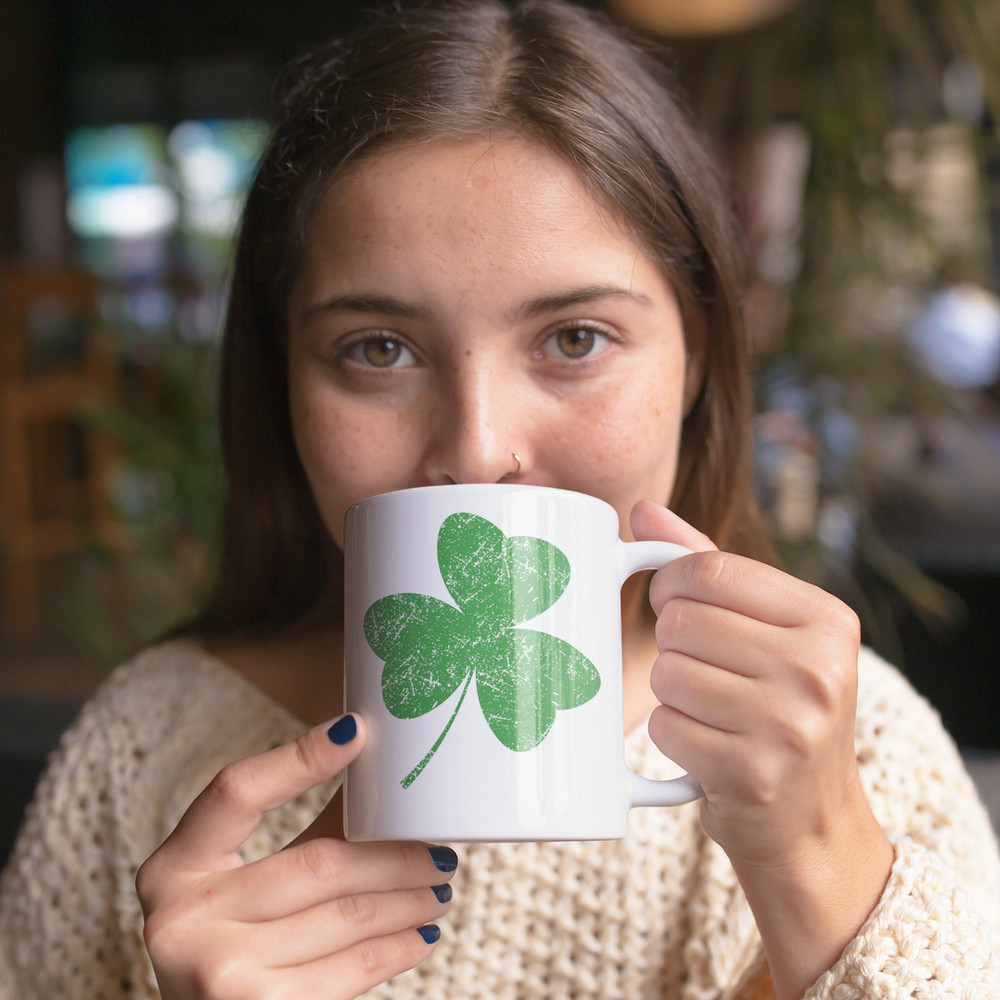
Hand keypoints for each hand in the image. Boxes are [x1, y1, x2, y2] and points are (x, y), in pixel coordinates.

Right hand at [136, 714, 455, 999]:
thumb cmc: (229, 946)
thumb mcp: (238, 887)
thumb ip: (304, 833)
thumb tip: (377, 775)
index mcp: (174, 867)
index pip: (237, 791)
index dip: (298, 758)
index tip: (358, 731)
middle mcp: (184, 919)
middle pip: (319, 862)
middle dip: (394, 854)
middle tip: (438, 848)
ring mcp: (221, 973)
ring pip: (347, 915)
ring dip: (408, 899)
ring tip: (439, 887)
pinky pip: (352, 969)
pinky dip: (397, 948)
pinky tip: (420, 935)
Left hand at [631, 500, 891, 998]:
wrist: (811, 820)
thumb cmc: (779, 706)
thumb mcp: (767, 629)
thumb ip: (708, 564)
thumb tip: (643, 512)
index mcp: (827, 619)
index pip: (709, 567)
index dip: (672, 583)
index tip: (674, 602)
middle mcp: (818, 669)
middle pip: (681, 620)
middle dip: (673, 643)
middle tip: (703, 668)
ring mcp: (789, 725)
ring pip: (667, 671)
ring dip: (671, 691)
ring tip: (708, 708)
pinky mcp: (752, 773)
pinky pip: (664, 725)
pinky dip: (670, 734)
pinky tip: (704, 743)